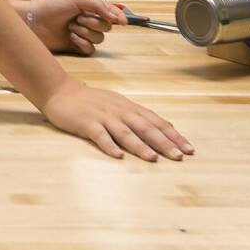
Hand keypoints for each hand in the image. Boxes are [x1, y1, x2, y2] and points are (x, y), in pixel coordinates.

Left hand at [30, 0, 123, 56]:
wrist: (34, 20)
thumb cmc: (52, 6)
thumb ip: (97, 6)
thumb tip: (114, 16)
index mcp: (88, 8)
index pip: (109, 12)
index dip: (118, 16)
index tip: (123, 21)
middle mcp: (87, 21)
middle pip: (106, 27)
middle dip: (94, 23)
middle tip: (79, 17)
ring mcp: (82, 34)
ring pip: (99, 39)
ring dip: (86, 32)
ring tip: (71, 27)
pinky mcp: (76, 47)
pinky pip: (90, 49)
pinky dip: (82, 42)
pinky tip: (71, 37)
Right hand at [40, 78, 191, 161]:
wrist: (60, 91)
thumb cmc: (91, 101)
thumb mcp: (118, 104)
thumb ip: (138, 115)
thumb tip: (165, 126)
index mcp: (128, 107)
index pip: (155, 122)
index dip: (173, 135)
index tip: (189, 149)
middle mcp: (119, 111)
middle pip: (144, 127)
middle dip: (163, 142)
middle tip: (179, 156)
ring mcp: (103, 117)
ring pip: (124, 132)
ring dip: (139, 145)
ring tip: (152, 157)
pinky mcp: (86, 123)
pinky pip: (99, 135)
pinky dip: (109, 145)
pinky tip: (117, 155)